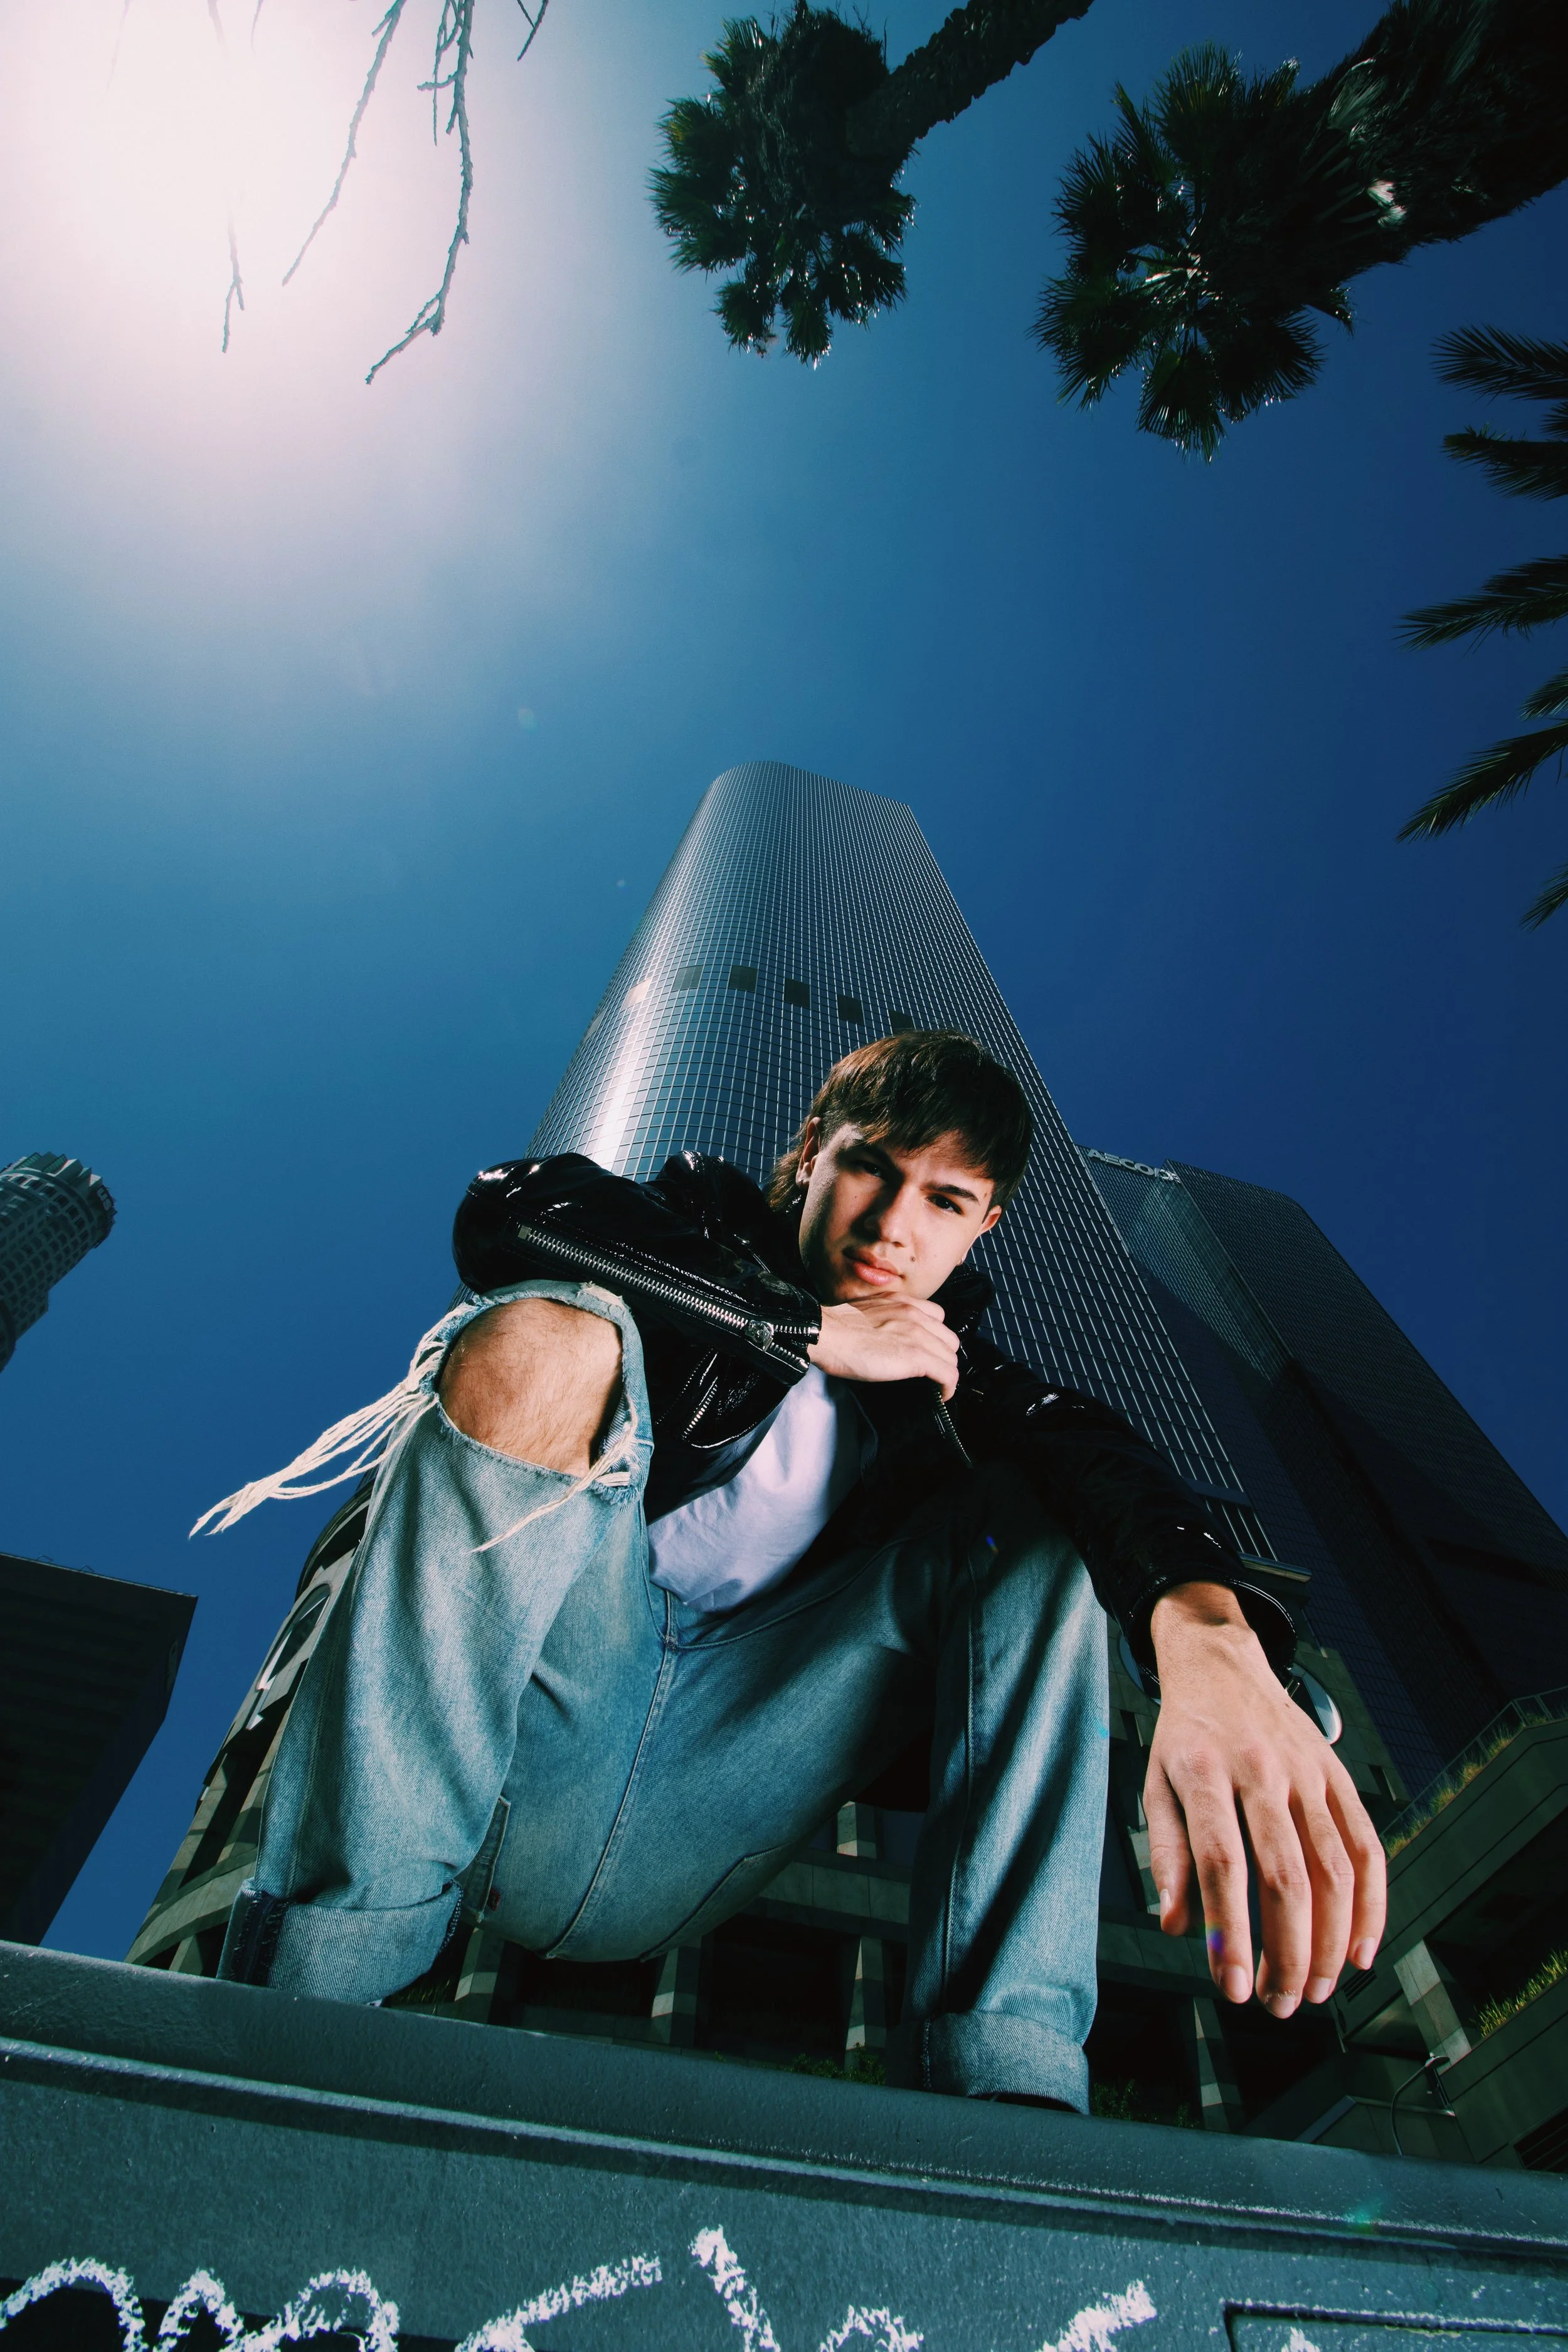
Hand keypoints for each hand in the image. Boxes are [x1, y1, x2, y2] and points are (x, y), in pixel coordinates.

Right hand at [808, 1297, 959, 1397]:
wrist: (827, 1334)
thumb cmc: (836, 1328)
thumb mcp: (867, 1312)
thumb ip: (885, 1318)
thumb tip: (886, 1337)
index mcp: (902, 1302)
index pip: (938, 1317)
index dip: (936, 1338)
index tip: (930, 1351)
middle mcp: (915, 1315)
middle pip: (949, 1339)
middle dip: (943, 1356)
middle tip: (933, 1371)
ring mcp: (918, 1335)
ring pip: (951, 1357)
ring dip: (946, 1373)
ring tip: (936, 1385)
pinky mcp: (916, 1357)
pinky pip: (949, 1374)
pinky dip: (948, 1388)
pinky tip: (941, 1395)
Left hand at [1145, 1582, 1385, 2016]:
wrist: (1221, 1664)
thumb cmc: (1184, 1737)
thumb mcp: (1155, 1783)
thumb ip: (1166, 1854)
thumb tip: (1178, 1927)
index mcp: (1204, 1771)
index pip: (1223, 1862)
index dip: (1231, 1932)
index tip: (1234, 1989)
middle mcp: (1261, 1771)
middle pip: (1286, 1875)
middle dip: (1286, 1952)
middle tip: (1277, 2004)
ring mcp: (1308, 1773)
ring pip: (1334, 1868)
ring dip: (1329, 1941)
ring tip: (1312, 1990)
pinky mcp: (1339, 1777)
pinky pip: (1367, 1847)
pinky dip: (1372, 1905)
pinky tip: (1359, 1951)